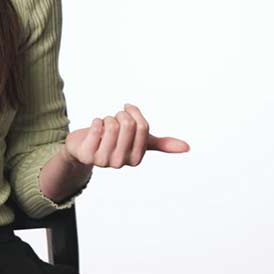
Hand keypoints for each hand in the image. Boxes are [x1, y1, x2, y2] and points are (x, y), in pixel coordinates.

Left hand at [63, 103, 188, 167]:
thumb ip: (163, 144)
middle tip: (114, 119)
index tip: (127, 110)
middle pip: (127, 124)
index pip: (143, 126)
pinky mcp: (86, 154)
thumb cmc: (116, 142)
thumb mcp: (140, 141)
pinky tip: (94, 127)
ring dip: (107, 118)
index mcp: (136, 158)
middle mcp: (120, 163)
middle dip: (120, 114)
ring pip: (111, 124)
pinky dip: (96, 121)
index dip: (134, 113)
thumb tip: (188, 148)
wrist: (85, 146)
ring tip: (104, 125)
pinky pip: (95, 128)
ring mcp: (102, 161)